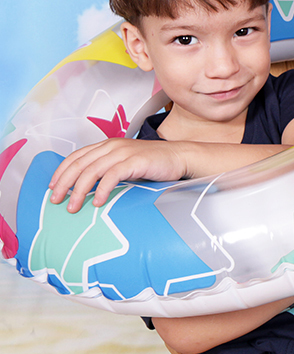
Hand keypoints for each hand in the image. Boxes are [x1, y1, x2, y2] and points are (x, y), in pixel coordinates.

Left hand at [48, 138, 188, 213]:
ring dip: (79, 191)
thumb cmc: (154, 163)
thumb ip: (108, 170)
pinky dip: (102, 190)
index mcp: (107, 145)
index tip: (52, 188)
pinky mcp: (135, 161)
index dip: (61, 172)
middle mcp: (112, 146)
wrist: (180, 156)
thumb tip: (89, 189)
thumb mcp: (126, 163)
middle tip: (56, 201)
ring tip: (73, 207)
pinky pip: (112, 175)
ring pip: (91, 171)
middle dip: (64, 184)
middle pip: (79, 165)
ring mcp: (123, 152)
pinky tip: (98, 202)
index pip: (76, 157)